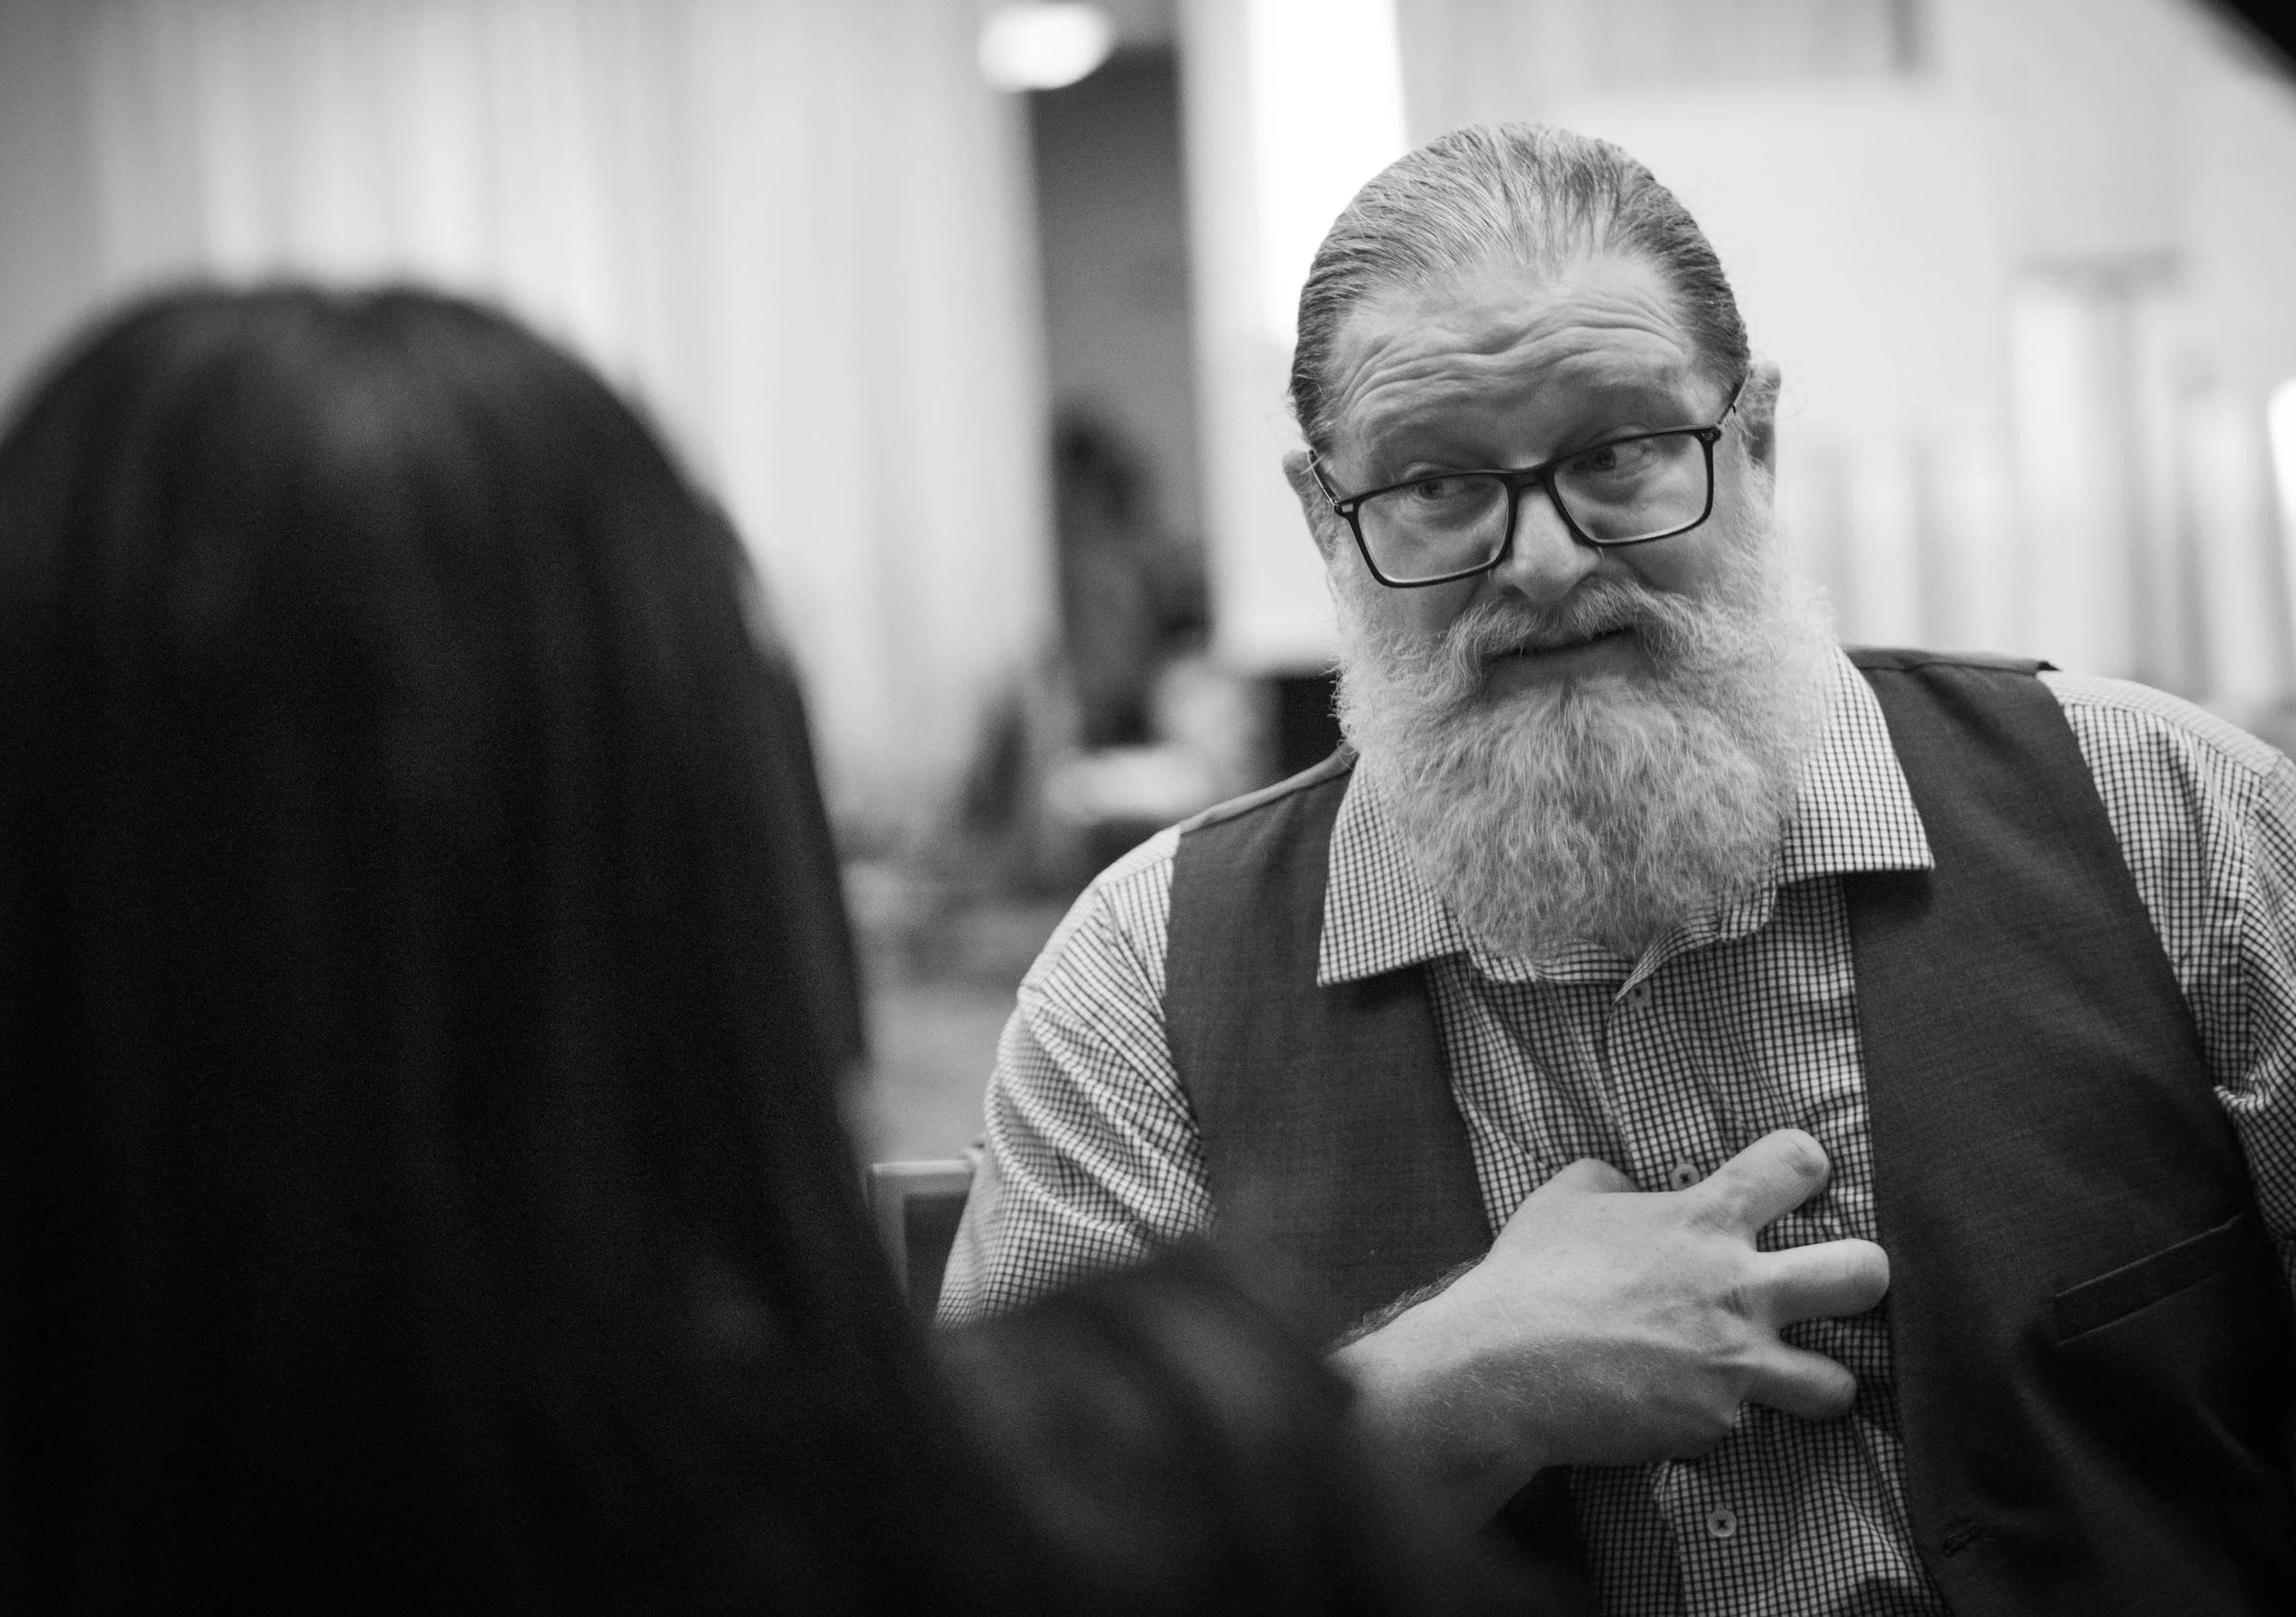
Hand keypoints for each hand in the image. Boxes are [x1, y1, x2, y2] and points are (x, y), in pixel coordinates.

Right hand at [1332, 1128, 1888, 1523]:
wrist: (1503, 1369)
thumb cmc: (1530, 1274)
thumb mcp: (1566, 1198)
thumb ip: (1614, 1183)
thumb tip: (1631, 1189)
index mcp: (1706, 1218)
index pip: (1797, 1163)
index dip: (1805, 1165)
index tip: (1797, 1177)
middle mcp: (1740, 1288)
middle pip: (1864, 1274)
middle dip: (1865, 1275)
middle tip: (1838, 1283)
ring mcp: (1736, 1362)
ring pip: (1840, 1383)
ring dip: (1819, 1379)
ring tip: (1793, 1378)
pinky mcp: (1716, 1424)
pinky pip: (1742, 1425)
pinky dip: (1717, 1417)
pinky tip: (1679, 1408)